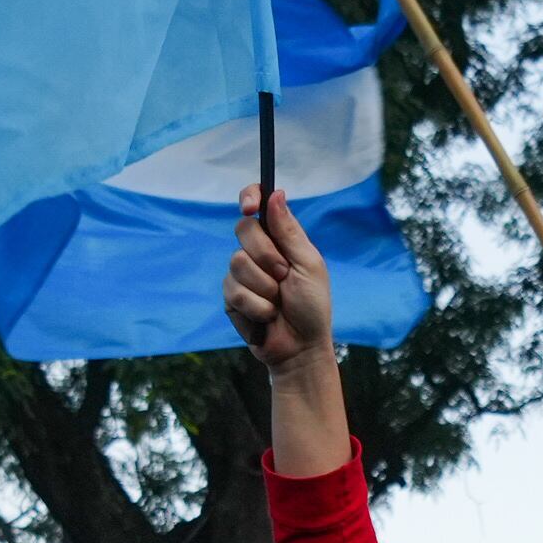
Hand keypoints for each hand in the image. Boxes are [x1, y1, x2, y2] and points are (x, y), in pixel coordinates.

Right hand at [225, 185, 333, 380]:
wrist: (300, 348)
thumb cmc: (312, 307)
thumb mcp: (308, 265)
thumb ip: (289, 231)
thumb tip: (275, 194)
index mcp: (280, 238)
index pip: (257, 203)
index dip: (249, 197)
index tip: (250, 207)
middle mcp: (257, 251)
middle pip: (242, 229)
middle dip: (266, 255)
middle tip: (284, 276)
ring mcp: (241, 274)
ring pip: (237, 262)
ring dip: (264, 288)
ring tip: (277, 302)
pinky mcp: (231, 297)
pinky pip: (234, 291)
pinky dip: (256, 306)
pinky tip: (267, 317)